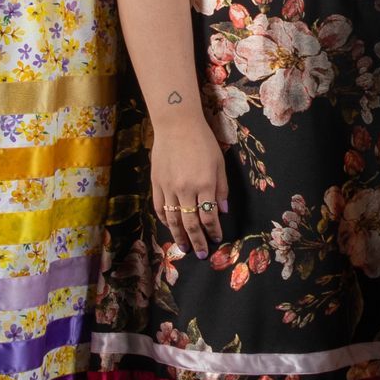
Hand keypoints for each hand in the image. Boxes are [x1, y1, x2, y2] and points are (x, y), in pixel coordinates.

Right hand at [150, 117, 227, 256]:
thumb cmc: (202, 141)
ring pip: (173, 219)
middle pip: (191, 223)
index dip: (213, 231)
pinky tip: (169, 226)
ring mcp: (169, 187)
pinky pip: (160, 207)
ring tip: (183, 248)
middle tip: (201, 254)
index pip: (209, 217)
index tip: (216, 239)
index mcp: (205, 184)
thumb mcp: (219, 163)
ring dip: (179, 236)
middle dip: (197, 241)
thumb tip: (223, 212)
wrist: (176, 124)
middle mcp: (186, 189)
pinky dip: (165, 219)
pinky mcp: (156, 183)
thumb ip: (222, 189)